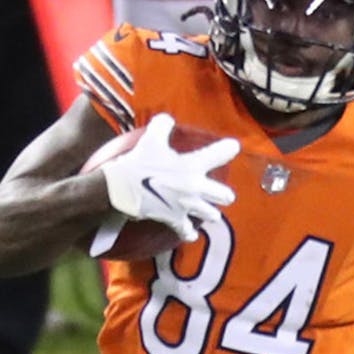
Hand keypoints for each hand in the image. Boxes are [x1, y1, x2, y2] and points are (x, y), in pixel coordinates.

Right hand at [99, 114, 238, 241]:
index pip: (220, 154)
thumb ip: (162, 126)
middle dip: (224, 195)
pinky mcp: (174, 219)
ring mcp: (187, 206)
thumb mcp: (150, 139)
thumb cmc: (137, 163)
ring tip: (209, 212)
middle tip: (221, 193)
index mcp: (193, 165)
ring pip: (212, 215)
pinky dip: (189, 233)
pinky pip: (187, 231)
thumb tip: (167, 119)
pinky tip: (191, 233)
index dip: (228, 149)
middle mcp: (195, 187)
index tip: (233, 147)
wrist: (121, 188)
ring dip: (210, 213)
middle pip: (225, 196)